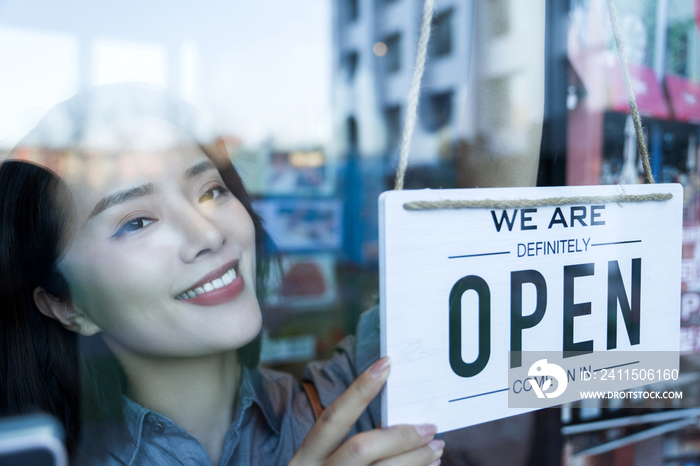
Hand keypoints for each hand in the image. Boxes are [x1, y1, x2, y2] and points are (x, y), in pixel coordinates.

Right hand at [289, 357, 443, 465]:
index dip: (359, 391)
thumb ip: (342, 449)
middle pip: (361, 448)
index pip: (332, 418)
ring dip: (416, 460)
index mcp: (304, 461)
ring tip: (436, 449)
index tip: (386, 364)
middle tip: (430, 427)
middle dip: (400, 435)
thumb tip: (388, 421)